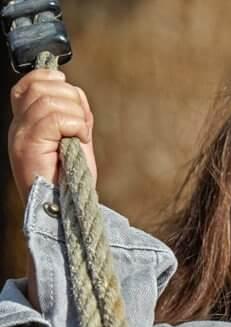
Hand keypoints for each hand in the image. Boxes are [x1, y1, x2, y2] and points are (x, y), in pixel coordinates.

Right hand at [8, 68, 96, 204]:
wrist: (65, 211)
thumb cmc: (71, 182)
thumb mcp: (75, 141)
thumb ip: (73, 115)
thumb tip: (74, 90)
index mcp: (26, 123)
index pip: (30, 83)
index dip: (53, 80)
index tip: (74, 98)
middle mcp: (19, 126)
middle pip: (41, 86)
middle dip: (72, 99)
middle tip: (82, 126)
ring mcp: (21, 134)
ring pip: (50, 100)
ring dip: (76, 115)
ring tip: (80, 137)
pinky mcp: (29, 145)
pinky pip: (56, 118)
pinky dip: (76, 125)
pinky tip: (80, 140)